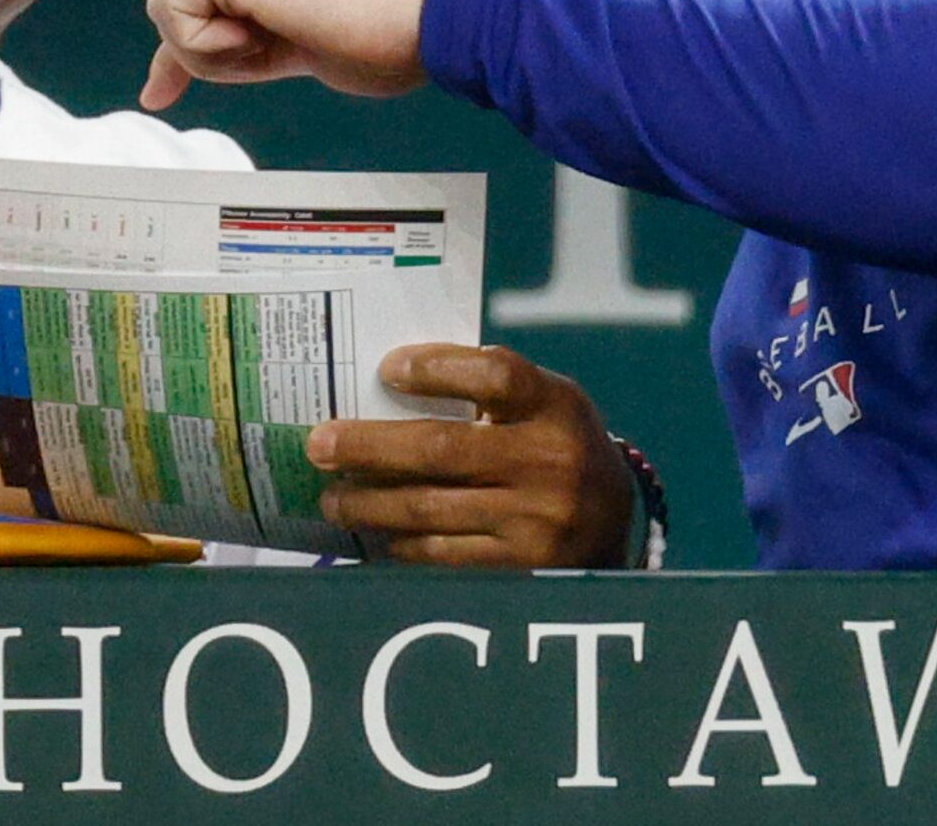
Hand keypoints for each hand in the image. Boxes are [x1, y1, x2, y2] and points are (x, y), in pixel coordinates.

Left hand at [140, 0, 437, 108]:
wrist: (440, 13)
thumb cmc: (393, 34)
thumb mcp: (303, 42)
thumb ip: (249, 43)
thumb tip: (196, 73)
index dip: (182, 48)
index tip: (161, 94)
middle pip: (179, 4)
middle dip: (204, 52)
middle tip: (265, 59)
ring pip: (169, 8)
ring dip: (213, 51)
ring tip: (276, 46)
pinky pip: (171, 13)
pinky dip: (207, 45)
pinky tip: (262, 38)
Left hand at [308, 343, 634, 567]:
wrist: (617, 525)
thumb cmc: (557, 446)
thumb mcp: (544, 404)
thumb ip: (486, 390)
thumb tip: (386, 385)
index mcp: (556, 405)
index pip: (494, 374)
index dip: (436, 367)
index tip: (386, 367)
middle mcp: (550, 461)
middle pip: (441, 448)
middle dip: (369, 447)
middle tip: (319, 445)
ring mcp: (537, 521)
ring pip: (430, 511)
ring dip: (370, 504)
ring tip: (333, 498)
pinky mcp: (523, 570)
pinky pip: (444, 557)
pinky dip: (402, 546)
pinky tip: (377, 537)